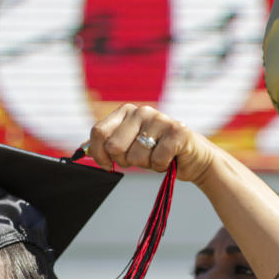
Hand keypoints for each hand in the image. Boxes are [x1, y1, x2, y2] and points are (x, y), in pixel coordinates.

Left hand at [87, 104, 217, 184]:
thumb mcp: (130, 145)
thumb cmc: (159, 152)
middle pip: (114, 146)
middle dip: (125, 161)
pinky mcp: (178, 131)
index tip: (107, 165)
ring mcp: (160, 119)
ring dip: (146, 165)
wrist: (194, 158)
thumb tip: (83, 151)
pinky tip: (169, 159)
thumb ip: (108, 144)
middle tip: (140, 159)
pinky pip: (157, 159)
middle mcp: (142, 111)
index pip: (98, 132)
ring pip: (136, 156)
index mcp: (126, 111)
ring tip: (158, 157)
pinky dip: (161, 167)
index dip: (98, 154)